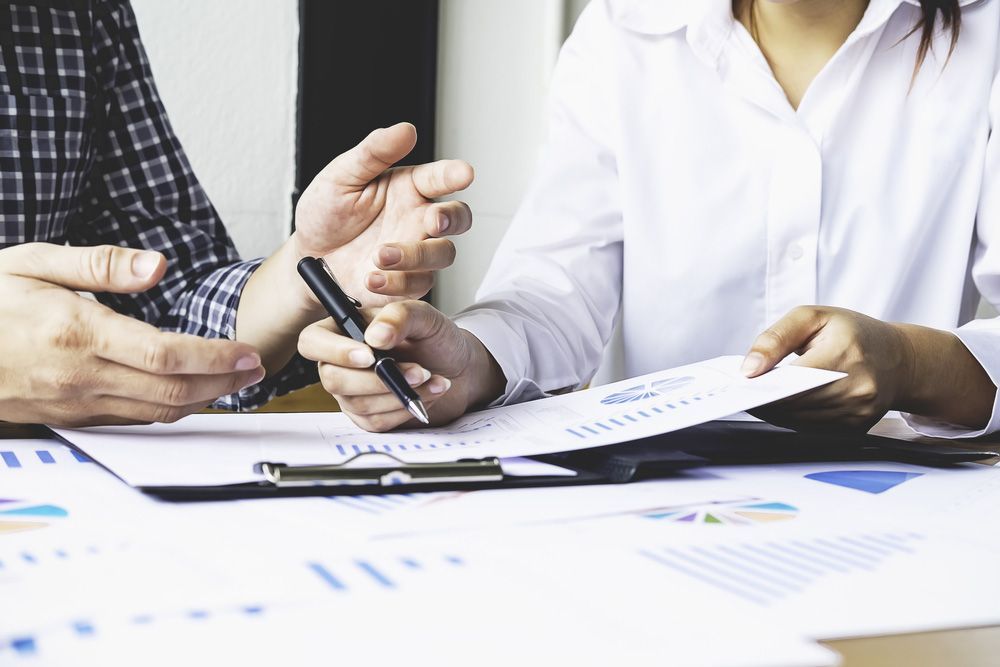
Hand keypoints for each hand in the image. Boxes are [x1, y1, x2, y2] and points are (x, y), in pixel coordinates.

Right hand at [0, 243, 265, 426]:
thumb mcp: (32, 262)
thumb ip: (100, 265)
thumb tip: (157, 264)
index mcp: (77, 332)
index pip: (166, 354)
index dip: (216, 359)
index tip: (247, 355)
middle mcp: (80, 375)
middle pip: (171, 391)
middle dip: (223, 384)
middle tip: (254, 371)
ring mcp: (73, 402)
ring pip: (155, 412)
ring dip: (202, 400)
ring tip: (232, 383)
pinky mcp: (68, 417)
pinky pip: (130, 420)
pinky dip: (167, 408)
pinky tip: (185, 394)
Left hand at [293, 123, 473, 307]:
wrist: (307, 259)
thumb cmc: (326, 214)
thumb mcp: (341, 177)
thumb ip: (373, 153)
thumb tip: (406, 129)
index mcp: (408, 188)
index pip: (439, 178)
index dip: (454, 175)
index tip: (464, 173)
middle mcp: (418, 219)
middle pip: (458, 218)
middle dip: (453, 218)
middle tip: (435, 220)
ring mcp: (416, 251)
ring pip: (444, 254)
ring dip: (417, 255)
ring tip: (379, 255)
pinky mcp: (407, 281)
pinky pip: (418, 284)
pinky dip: (397, 283)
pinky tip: (371, 278)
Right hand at [298, 300, 504, 431]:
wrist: (458, 367)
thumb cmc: (436, 338)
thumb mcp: (424, 317)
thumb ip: (399, 316)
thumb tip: (376, 336)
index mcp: (345, 329)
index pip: (313, 342)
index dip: (334, 351)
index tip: (369, 356)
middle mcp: (341, 362)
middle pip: (333, 379)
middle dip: (379, 379)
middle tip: (417, 370)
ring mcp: (352, 391)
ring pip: (357, 403)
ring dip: (399, 394)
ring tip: (431, 379)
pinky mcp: (368, 415)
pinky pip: (375, 421)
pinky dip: (404, 410)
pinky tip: (426, 394)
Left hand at [741, 306, 912, 431]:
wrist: (899, 359)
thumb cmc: (853, 333)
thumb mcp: (812, 317)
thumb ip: (775, 338)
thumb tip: (749, 369)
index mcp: (846, 353)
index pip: (796, 378)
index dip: (765, 383)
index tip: (742, 383)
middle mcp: (857, 388)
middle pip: (795, 403)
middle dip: (764, 398)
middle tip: (742, 390)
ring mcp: (859, 412)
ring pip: (799, 421)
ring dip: (775, 411)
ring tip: (759, 396)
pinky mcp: (856, 428)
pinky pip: (811, 428)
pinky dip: (791, 418)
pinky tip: (782, 404)